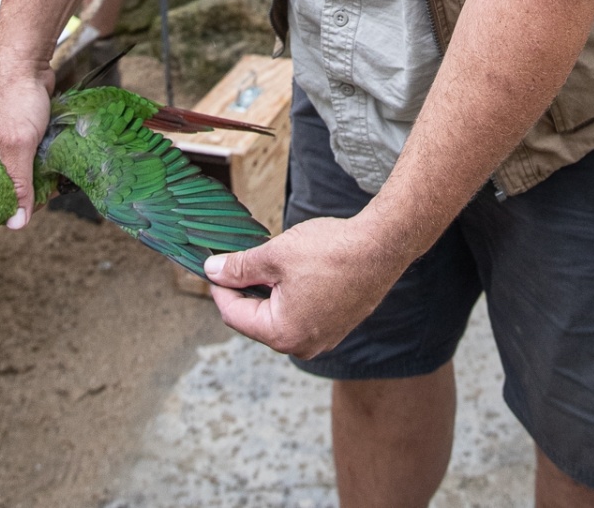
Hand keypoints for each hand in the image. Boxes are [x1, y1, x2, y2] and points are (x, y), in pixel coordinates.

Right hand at [0, 50, 53, 227]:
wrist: (26, 59)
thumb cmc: (12, 98)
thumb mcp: (17, 147)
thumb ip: (19, 185)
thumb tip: (17, 223)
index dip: (7, 211)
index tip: (31, 211)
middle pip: (7, 191)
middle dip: (31, 191)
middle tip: (53, 187)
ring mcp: (3, 147)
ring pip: (24, 174)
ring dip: (42, 174)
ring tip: (61, 171)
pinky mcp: (21, 136)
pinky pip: (34, 158)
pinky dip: (47, 159)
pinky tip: (63, 159)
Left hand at [204, 215, 406, 357]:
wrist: (380, 247)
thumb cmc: (331, 252)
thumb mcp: (275, 254)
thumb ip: (240, 267)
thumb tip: (214, 271)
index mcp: (283, 333)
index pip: (234, 314)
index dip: (220, 287)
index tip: (213, 265)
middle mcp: (301, 346)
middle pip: (256, 319)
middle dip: (245, 289)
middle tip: (239, 259)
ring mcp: (321, 339)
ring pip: (279, 316)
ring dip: (268, 291)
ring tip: (270, 261)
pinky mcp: (335, 326)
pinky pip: (300, 314)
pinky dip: (290, 295)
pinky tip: (294, 270)